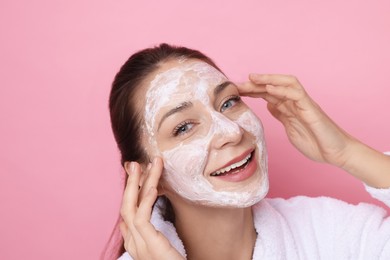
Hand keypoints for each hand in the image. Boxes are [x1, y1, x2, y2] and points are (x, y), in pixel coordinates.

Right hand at [120, 158, 183, 259]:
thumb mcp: (161, 246)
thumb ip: (153, 232)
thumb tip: (149, 215)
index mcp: (135, 241)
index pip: (129, 211)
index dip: (131, 191)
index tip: (138, 174)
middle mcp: (132, 241)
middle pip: (126, 206)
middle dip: (129, 183)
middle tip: (134, 163)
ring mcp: (138, 244)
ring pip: (131, 206)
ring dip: (138, 183)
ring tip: (145, 164)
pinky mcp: (149, 245)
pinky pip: (142, 217)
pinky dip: (146, 199)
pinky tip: (153, 186)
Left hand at [238, 74, 353, 167]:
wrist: (336, 154)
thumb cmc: (315, 142)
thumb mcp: (290, 128)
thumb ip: (281, 115)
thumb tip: (270, 105)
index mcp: (288, 108)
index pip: (267, 94)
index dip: (251, 91)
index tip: (234, 91)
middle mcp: (295, 103)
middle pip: (273, 87)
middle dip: (254, 84)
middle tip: (235, 84)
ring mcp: (303, 104)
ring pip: (286, 83)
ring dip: (268, 79)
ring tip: (252, 78)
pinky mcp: (311, 109)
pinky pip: (297, 94)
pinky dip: (283, 89)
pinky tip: (269, 88)